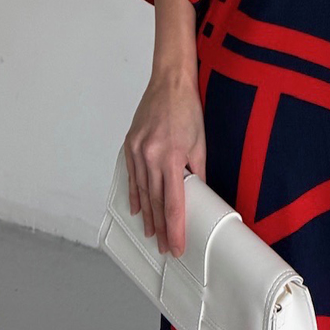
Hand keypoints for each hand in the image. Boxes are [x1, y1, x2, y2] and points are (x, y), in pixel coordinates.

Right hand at [123, 64, 206, 256]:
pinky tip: (137, 209)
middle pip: (155, 202)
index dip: (174, 228)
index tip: (176, 245)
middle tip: (164, 246)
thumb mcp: (200, 143)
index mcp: (170, 157)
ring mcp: (137, 151)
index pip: (173, 203)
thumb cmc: (186, 109)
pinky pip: (131, 176)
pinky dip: (134, 194)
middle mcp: (150, 156)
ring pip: (142, 192)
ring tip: (151, 234)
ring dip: (147, 216)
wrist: (169, 83)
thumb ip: (196, 172)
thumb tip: (197, 194)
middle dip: (161, 228)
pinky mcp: (130, 145)